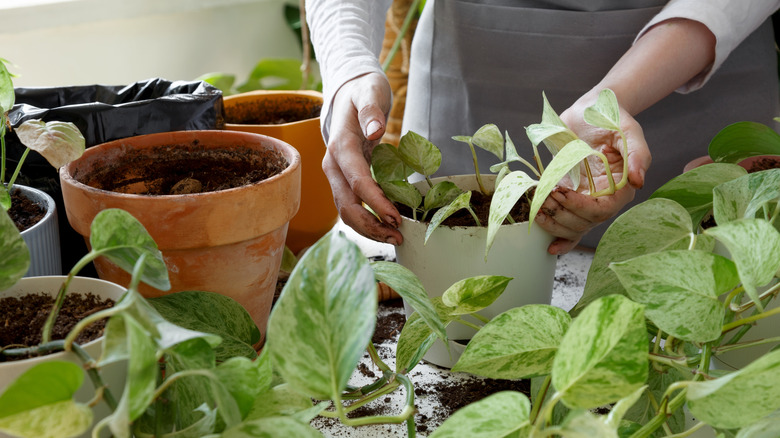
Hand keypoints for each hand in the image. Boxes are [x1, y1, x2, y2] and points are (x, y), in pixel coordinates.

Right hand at [322, 72, 403, 244]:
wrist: (348, 92)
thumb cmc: (362, 91)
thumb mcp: (369, 91)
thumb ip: (371, 110)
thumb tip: (375, 130)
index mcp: (340, 146)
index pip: (356, 181)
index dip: (375, 201)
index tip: (395, 217)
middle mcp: (333, 165)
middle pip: (346, 204)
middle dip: (371, 225)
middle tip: (398, 236)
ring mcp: (336, 175)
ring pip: (346, 210)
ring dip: (368, 228)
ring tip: (394, 237)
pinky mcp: (343, 180)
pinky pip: (352, 205)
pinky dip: (368, 219)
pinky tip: (386, 226)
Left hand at [534, 94, 651, 254]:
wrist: (589, 110)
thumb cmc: (611, 118)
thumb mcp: (627, 130)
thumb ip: (637, 154)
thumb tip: (638, 181)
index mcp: (622, 185)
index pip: (603, 209)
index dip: (580, 206)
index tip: (562, 191)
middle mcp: (605, 197)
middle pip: (585, 222)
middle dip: (563, 212)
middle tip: (547, 194)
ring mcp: (586, 199)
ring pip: (574, 226)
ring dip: (554, 221)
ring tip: (539, 207)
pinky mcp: (570, 196)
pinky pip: (567, 224)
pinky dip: (559, 236)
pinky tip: (550, 247)